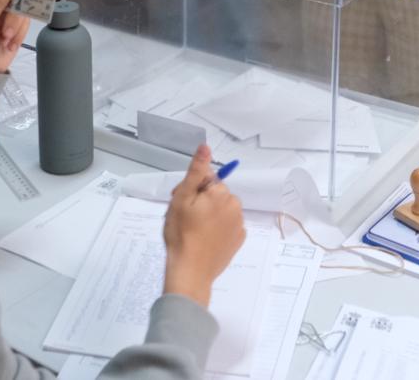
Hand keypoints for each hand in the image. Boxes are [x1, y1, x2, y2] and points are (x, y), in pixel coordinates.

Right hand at [162, 144, 245, 307]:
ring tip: (193, 230)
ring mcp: (239, 224)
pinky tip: (205, 239)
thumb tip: (206, 146)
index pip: (206, 179)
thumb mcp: (181, 198)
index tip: (179, 202)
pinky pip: (227, 225)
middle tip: (184, 217)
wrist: (190, 271)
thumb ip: (195, 171)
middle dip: (200, 201)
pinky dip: (217, 228)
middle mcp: (235, 205)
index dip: (191, 188)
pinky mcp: (239, 240)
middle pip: (215, 193)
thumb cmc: (182, 234)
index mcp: (221, 193)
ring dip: (209, 214)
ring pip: (221, 209)